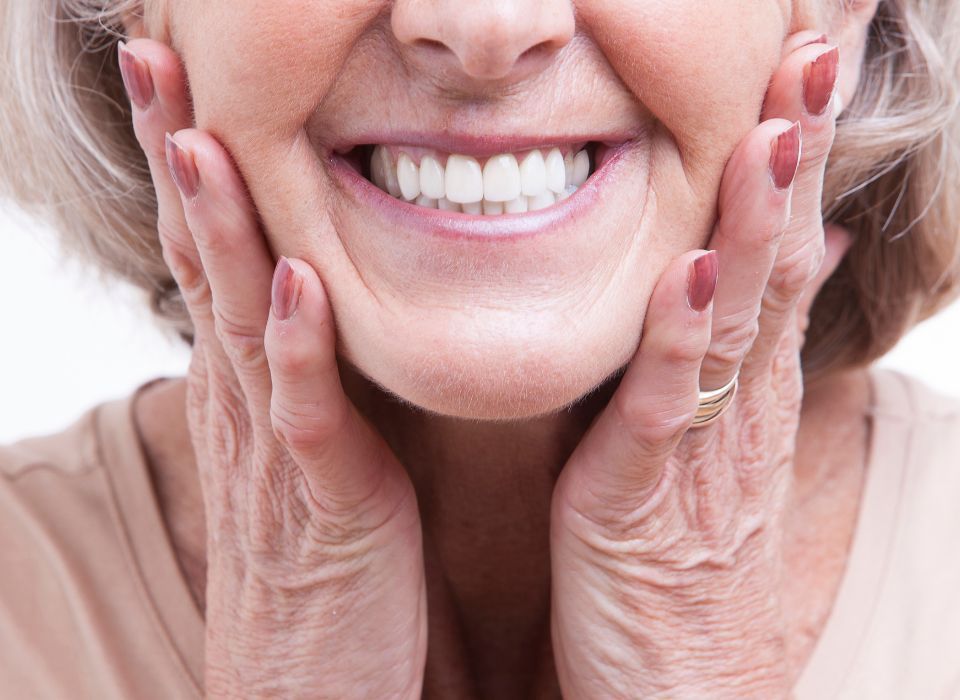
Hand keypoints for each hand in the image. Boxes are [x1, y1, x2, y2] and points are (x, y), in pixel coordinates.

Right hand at [119, 39, 425, 697]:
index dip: (193, 166)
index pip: (211, 255)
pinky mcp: (323, 506)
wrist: (306, 687)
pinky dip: (296, 348)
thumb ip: (303, 377)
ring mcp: (276, 453)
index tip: (183, 79)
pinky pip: (305, 416)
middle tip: (157, 60)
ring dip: (218, 229)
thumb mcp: (304, 450)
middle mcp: (246, 405)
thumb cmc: (319, 564)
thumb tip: (305, 301)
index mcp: (250, 387)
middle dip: (180, 159)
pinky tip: (292, 281)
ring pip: (238, 322)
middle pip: (202, 263)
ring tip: (202, 137)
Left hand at [550, 34, 851, 698]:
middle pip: (772, 263)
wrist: (680, 690)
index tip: (802, 68)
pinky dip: (680, 338)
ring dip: (756, 224)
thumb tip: (789, 262)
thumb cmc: (686, 562)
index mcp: (743, 389)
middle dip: (790, 157)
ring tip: (775, 131)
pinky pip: (664, 409)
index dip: (791, 159)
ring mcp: (698, 451)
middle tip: (814, 52)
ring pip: (735, 320)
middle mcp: (735, 406)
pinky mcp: (643, 500)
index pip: (777, 251)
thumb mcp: (720, 446)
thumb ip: (741, 354)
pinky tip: (694, 271)